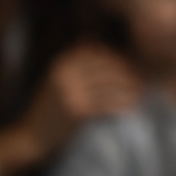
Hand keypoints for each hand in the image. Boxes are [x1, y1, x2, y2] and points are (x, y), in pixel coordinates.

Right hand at [0, 42, 141, 175]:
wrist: (32, 136)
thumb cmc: (50, 108)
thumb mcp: (56, 78)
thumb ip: (73, 60)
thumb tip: (93, 38)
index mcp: (61, 63)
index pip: (98, 53)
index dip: (119, 58)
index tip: (134, 66)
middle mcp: (65, 74)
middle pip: (106, 67)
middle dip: (127, 72)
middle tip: (143, 79)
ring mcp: (70, 92)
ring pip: (109, 86)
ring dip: (129, 89)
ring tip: (141, 93)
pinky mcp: (77, 111)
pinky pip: (107, 105)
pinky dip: (122, 105)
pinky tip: (132, 108)